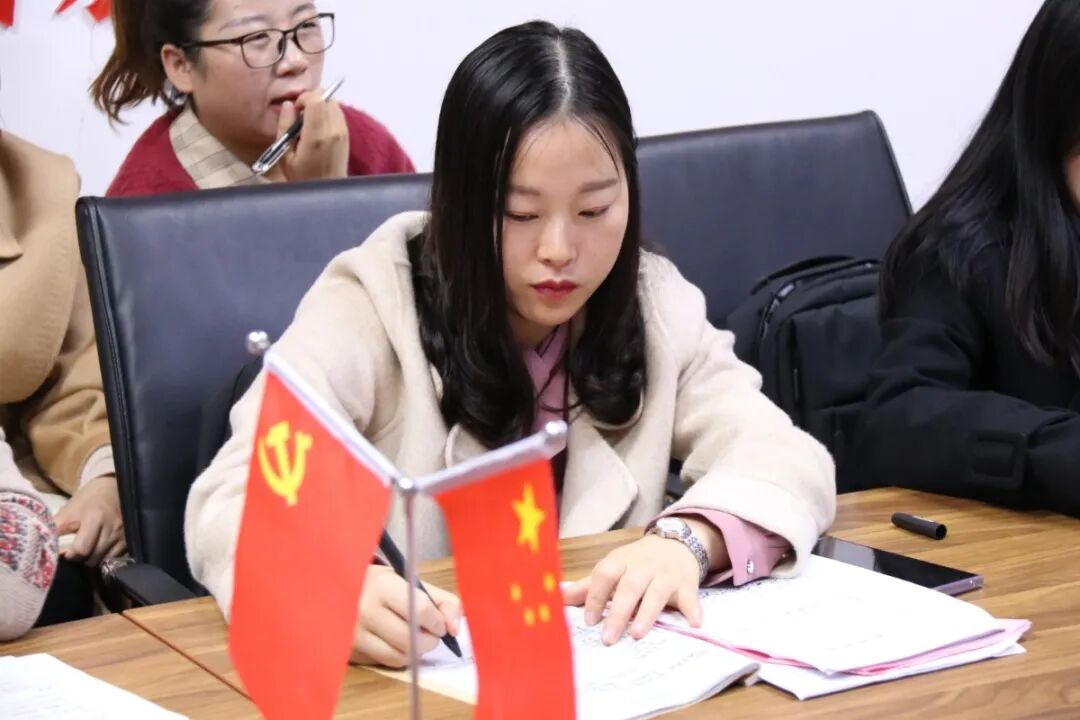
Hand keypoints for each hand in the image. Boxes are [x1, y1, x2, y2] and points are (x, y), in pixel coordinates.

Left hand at [54, 475, 125, 566]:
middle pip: (93, 558)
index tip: (65, 551)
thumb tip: (45, 547)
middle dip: (81, 559)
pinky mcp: (130, 540)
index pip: (82, 549)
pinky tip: (100, 550)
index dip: (70, 554)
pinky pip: (116, 558)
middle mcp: (112, 528)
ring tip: (88, 550)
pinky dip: (105, 557)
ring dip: (93, 559)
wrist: (114, 487)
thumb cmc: (89, 498)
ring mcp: (124, 535)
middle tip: (75, 551)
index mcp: (95, 518)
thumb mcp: (70, 509)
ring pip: (104, 561)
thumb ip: (56, 528)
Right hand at [276, 89, 349, 181]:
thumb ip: (284, 126)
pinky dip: (328, 113)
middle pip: (327, 98)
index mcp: (317, 135)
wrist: (327, 193)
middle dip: (312, 99)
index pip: (317, 99)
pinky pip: (338, 114)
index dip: (304, 98)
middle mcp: (334, 130)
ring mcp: (343, 132)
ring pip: (334, 104)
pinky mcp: (347, 135)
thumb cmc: (302, 177)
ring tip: (309, 121)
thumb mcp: (285, 155)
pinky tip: (318, 128)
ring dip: (321, 106)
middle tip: (301, 114)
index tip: (295, 109)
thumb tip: (287, 105)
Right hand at [350, 565, 461, 667]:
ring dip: (417, 651)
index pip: (419, 610)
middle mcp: (365, 609)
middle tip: (431, 633)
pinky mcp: (352, 649)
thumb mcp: (412, 583)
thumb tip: (454, 630)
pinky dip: (401, 657)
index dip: (437, 622)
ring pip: (400, 655)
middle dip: (430, 640)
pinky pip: (387, 662)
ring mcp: (355, 632)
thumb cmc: (385, 587)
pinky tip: (399, 644)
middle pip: (411, 638)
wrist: (343, 590)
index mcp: (383, 586)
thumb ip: (443, 602)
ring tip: (416, 638)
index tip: (440, 624)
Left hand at [563, 519, 726, 644]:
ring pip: (656, 593)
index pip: (605, 574)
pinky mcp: (687, 584)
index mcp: (621, 561)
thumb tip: (557, 597)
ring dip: (648, 613)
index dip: (595, 596)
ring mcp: (666, 575)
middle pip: (629, 587)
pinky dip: (692, 610)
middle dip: (618, 612)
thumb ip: (588, 585)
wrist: (676, 542)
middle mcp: (643, 566)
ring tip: (638, 634)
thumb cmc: (638, 561)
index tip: (589, 620)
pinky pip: (689, 597)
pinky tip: (693, 625)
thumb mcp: (613, 567)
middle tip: (608, 638)